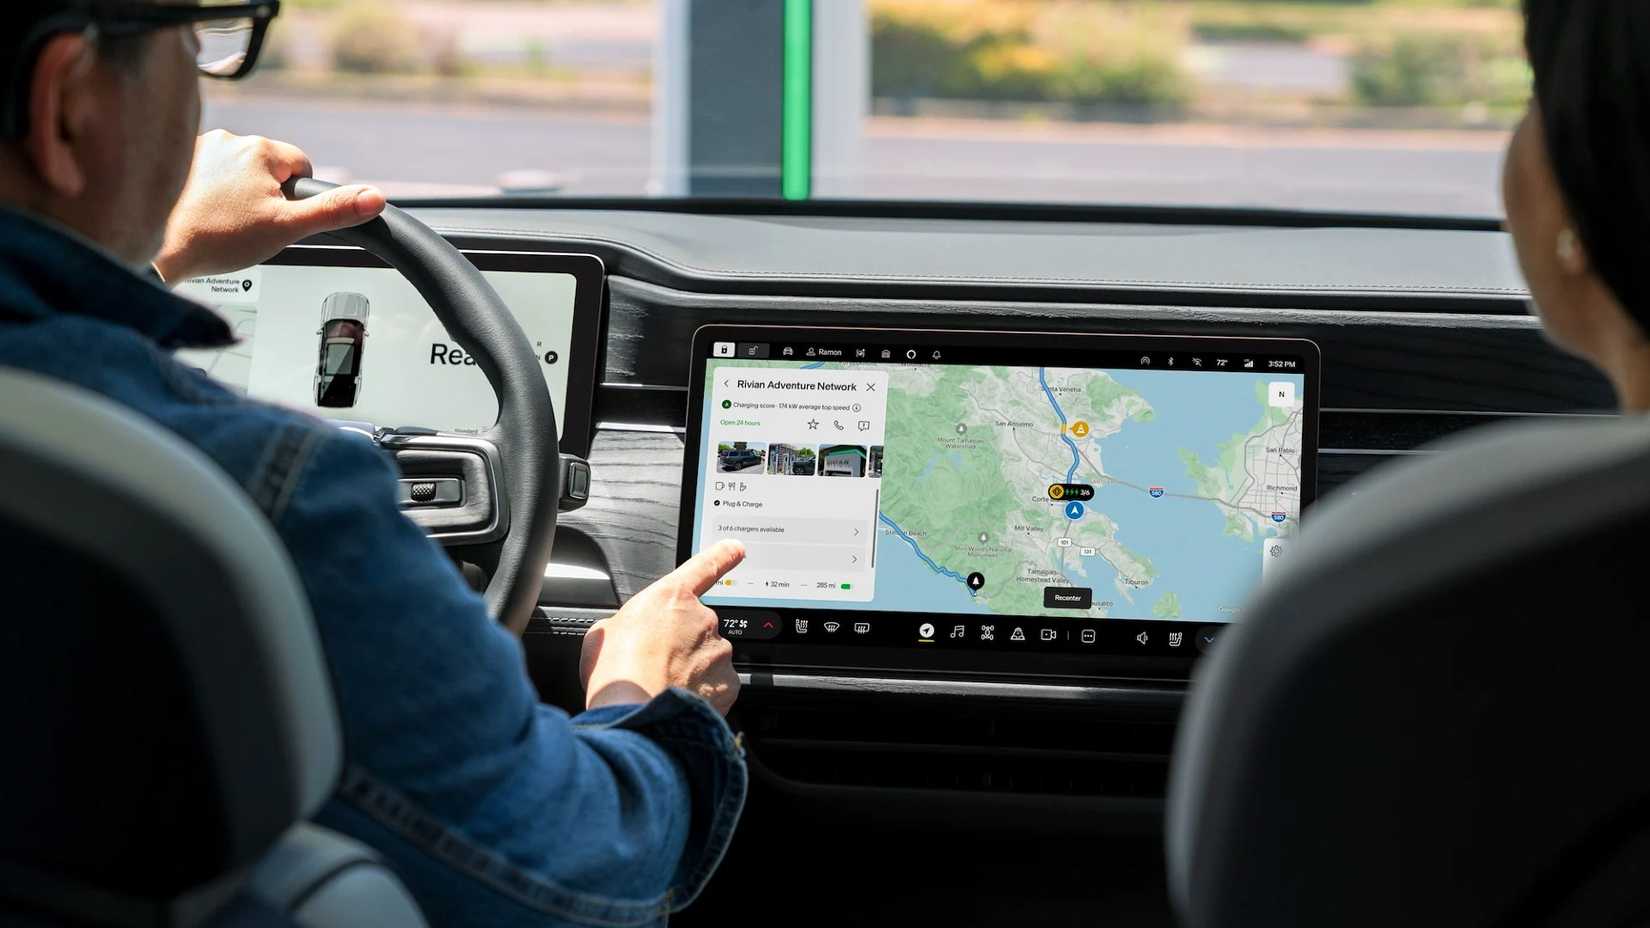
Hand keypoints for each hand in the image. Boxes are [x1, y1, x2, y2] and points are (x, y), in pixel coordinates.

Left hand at [152, 130, 385, 282]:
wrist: (157, 246)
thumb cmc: (218, 238)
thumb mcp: (287, 228)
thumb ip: (333, 211)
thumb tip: (375, 199)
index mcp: (259, 149)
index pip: (300, 165)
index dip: (297, 195)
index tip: (279, 215)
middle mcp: (228, 140)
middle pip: (267, 168)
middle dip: (266, 194)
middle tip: (250, 224)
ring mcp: (197, 148)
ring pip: (236, 171)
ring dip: (236, 193)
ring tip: (224, 222)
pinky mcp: (175, 163)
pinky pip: (207, 174)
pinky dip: (209, 193)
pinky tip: (203, 215)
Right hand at [580, 540, 745, 715]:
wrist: (633, 710)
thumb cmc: (616, 671)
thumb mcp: (604, 633)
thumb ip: (627, 625)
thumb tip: (629, 635)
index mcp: (672, 598)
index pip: (705, 567)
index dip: (722, 556)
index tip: (736, 549)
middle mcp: (703, 620)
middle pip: (699, 629)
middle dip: (682, 646)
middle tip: (655, 666)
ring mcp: (718, 652)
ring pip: (709, 660)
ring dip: (691, 672)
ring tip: (662, 687)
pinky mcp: (728, 685)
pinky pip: (718, 687)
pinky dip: (703, 695)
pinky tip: (678, 701)